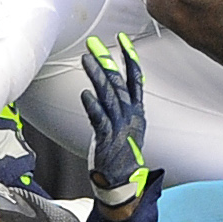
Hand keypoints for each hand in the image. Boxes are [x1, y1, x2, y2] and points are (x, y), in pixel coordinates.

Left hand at [80, 35, 148, 209]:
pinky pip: (100, 119)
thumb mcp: (126, 127)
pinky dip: (94, 106)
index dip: (130, 57)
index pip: (136, 78)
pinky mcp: (107, 139)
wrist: (122, 182)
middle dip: (107, 60)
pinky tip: (86, 93)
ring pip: (109, 96)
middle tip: (95, 44)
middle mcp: (130, 116)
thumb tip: (109, 88)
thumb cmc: (120, 155)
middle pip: (119, 82)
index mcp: (136, 111)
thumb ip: (121, 107)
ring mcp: (120, 127)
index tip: (123, 39)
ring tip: (86, 59)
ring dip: (97, 76)